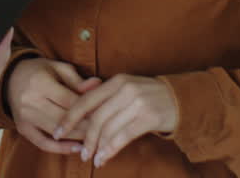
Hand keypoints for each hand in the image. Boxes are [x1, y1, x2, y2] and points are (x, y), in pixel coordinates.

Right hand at [6, 58, 100, 153]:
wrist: (11, 78)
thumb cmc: (40, 71)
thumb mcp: (58, 69)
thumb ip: (78, 80)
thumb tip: (98, 85)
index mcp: (40, 82)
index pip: (69, 100)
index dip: (88, 108)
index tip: (103, 112)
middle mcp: (30, 101)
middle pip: (64, 119)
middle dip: (86, 125)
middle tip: (103, 128)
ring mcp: (25, 117)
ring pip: (56, 133)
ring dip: (77, 138)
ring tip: (95, 138)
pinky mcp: (23, 128)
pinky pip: (43, 144)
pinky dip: (61, 149)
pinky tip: (76, 148)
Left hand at [54, 74, 177, 167]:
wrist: (182, 99)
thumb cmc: (148, 98)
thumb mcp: (126, 90)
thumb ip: (105, 99)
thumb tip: (78, 116)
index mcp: (116, 81)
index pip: (86, 100)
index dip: (69, 117)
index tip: (57, 131)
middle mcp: (125, 89)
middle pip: (96, 117)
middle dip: (85, 138)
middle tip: (80, 153)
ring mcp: (137, 102)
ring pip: (109, 128)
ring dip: (98, 147)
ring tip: (92, 159)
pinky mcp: (149, 116)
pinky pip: (124, 136)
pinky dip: (111, 149)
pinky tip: (105, 158)